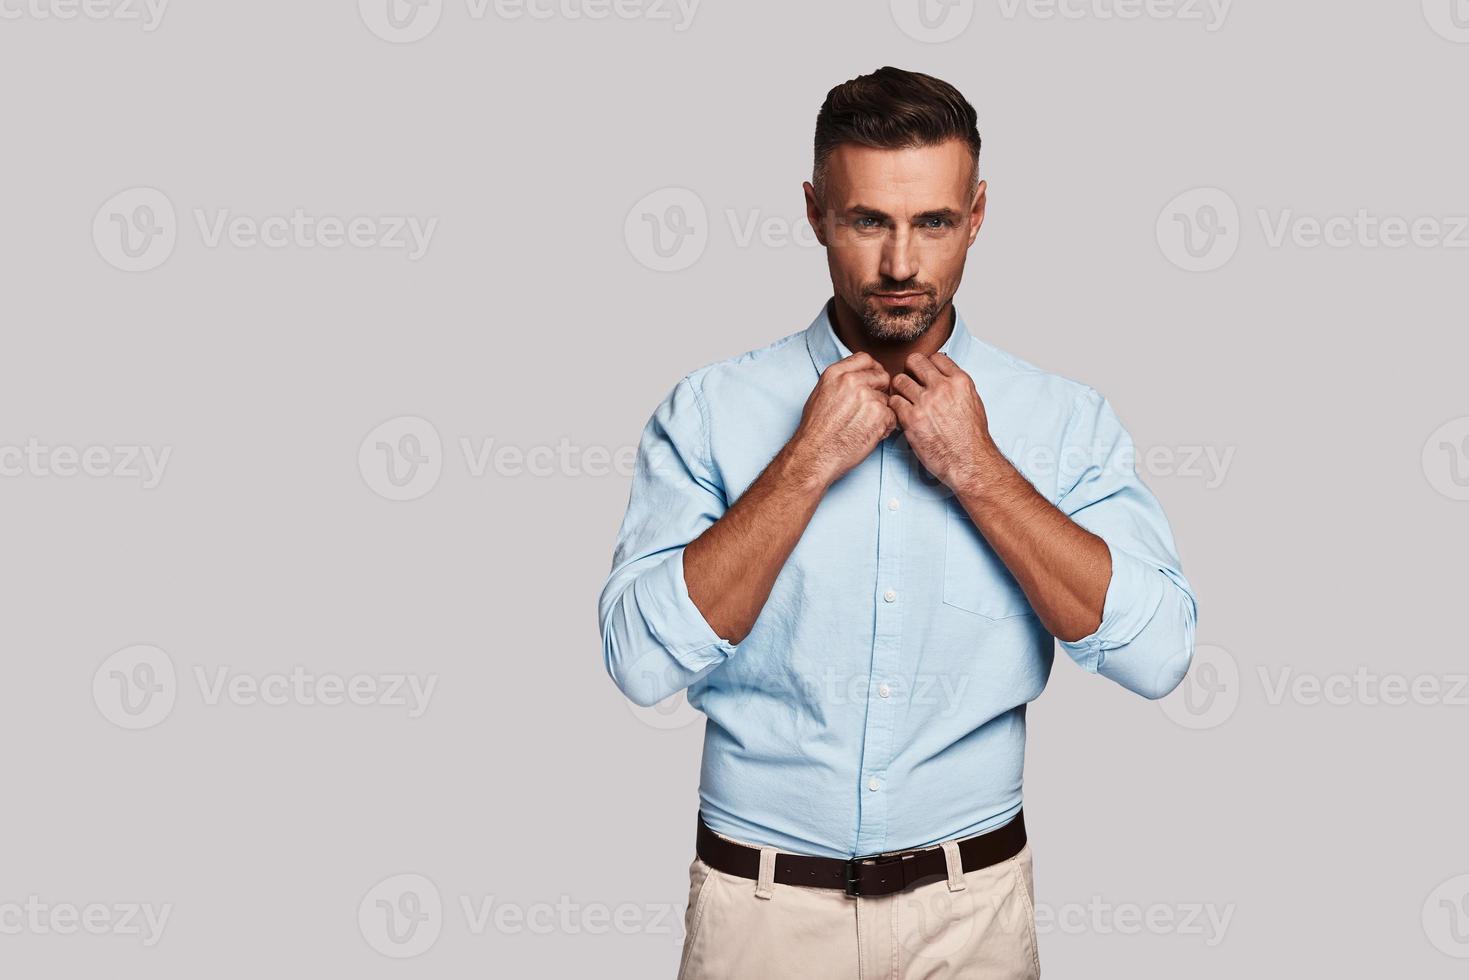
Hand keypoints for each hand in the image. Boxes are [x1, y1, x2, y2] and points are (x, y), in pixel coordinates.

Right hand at [785, 352, 896, 488]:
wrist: (816, 454)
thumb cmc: (815, 430)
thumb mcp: (821, 394)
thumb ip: (841, 381)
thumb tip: (859, 377)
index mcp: (836, 373)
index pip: (866, 358)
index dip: (872, 370)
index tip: (872, 381)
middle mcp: (852, 381)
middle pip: (882, 376)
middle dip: (881, 391)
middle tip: (871, 408)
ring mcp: (867, 397)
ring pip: (888, 398)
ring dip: (882, 411)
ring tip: (865, 425)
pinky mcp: (879, 415)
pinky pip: (894, 416)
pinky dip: (887, 426)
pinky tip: (871, 433)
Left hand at [889, 352, 1004, 492]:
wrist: (969, 462)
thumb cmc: (972, 438)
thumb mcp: (973, 403)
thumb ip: (956, 387)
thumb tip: (942, 378)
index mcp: (960, 381)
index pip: (936, 357)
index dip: (927, 365)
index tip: (924, 375)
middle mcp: (942, 388)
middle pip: (914, 361)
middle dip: (909, 370)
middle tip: (909, 383)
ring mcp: (925, 403)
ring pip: (899, 380)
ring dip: (899, 390)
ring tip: (904, 401)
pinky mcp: (912, 419)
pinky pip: (893, 402)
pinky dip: (895, 408)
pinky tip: (901, 416)